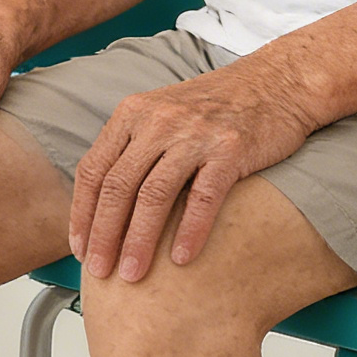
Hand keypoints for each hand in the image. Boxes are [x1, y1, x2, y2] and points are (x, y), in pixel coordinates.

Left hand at [70, 64, 315, 282]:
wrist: (277, 81)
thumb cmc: (219, 105)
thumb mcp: (164, 112)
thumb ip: (135, 146)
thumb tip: (106, 203)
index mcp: (133, 113)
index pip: (94, 170)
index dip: (82, 213)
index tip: (79, 248)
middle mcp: (158, 120)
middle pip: (118, 186)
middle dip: (104, 235)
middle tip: (99, 272)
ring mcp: (194, 133)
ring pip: (153, 195)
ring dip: (139, 241)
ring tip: (133, 275)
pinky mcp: (230, 148)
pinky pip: (202, 197)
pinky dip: (189, 231)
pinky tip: (181, 259)